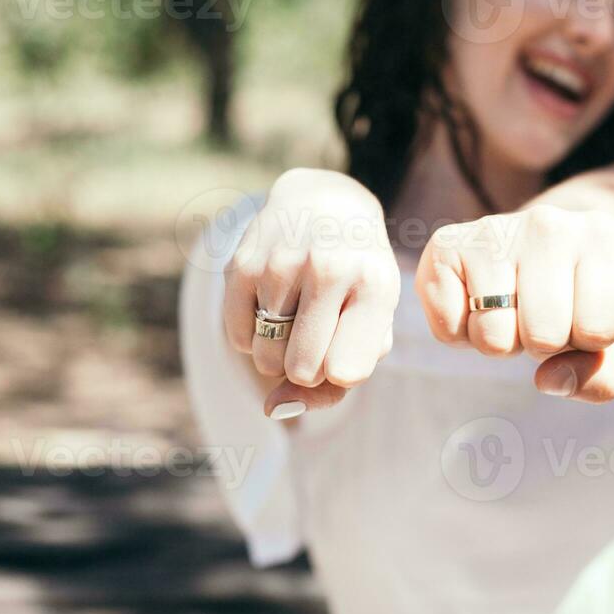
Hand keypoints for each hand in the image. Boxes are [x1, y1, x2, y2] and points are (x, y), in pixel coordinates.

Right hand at [222, 169, 399, 415]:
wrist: (325, 204)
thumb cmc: (356, 279)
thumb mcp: (371, 325)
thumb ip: (335, 385)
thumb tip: (274, 409)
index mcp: (375, 284)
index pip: (346, 372)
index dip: (342, 371)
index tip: (347, 345)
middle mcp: (329, 268)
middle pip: (302, 371)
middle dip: (309, 366)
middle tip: (321, 332)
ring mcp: (281, 264)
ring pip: (267, 360)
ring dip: (280, 352)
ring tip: (298, 315)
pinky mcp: (241, 264)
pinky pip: (239, 341)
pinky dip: (255, 337)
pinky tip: (274, 304)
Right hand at [414, 204, 613, 402]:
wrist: (538, 260)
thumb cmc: (582, 306)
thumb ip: (603, 378)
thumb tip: (547, 380)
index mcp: (604, 237)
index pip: (600, 331)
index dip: (590, 341)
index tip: (583, 312)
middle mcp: (549, 222)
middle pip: (544, 335)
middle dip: (543, 344)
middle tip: (542, 314)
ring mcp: (493, 229)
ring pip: (494, 337)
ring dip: (502, 342)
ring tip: (511, 307)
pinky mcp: (445, 243)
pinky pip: (449, 328)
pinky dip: (460, 334)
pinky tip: (476, 301)